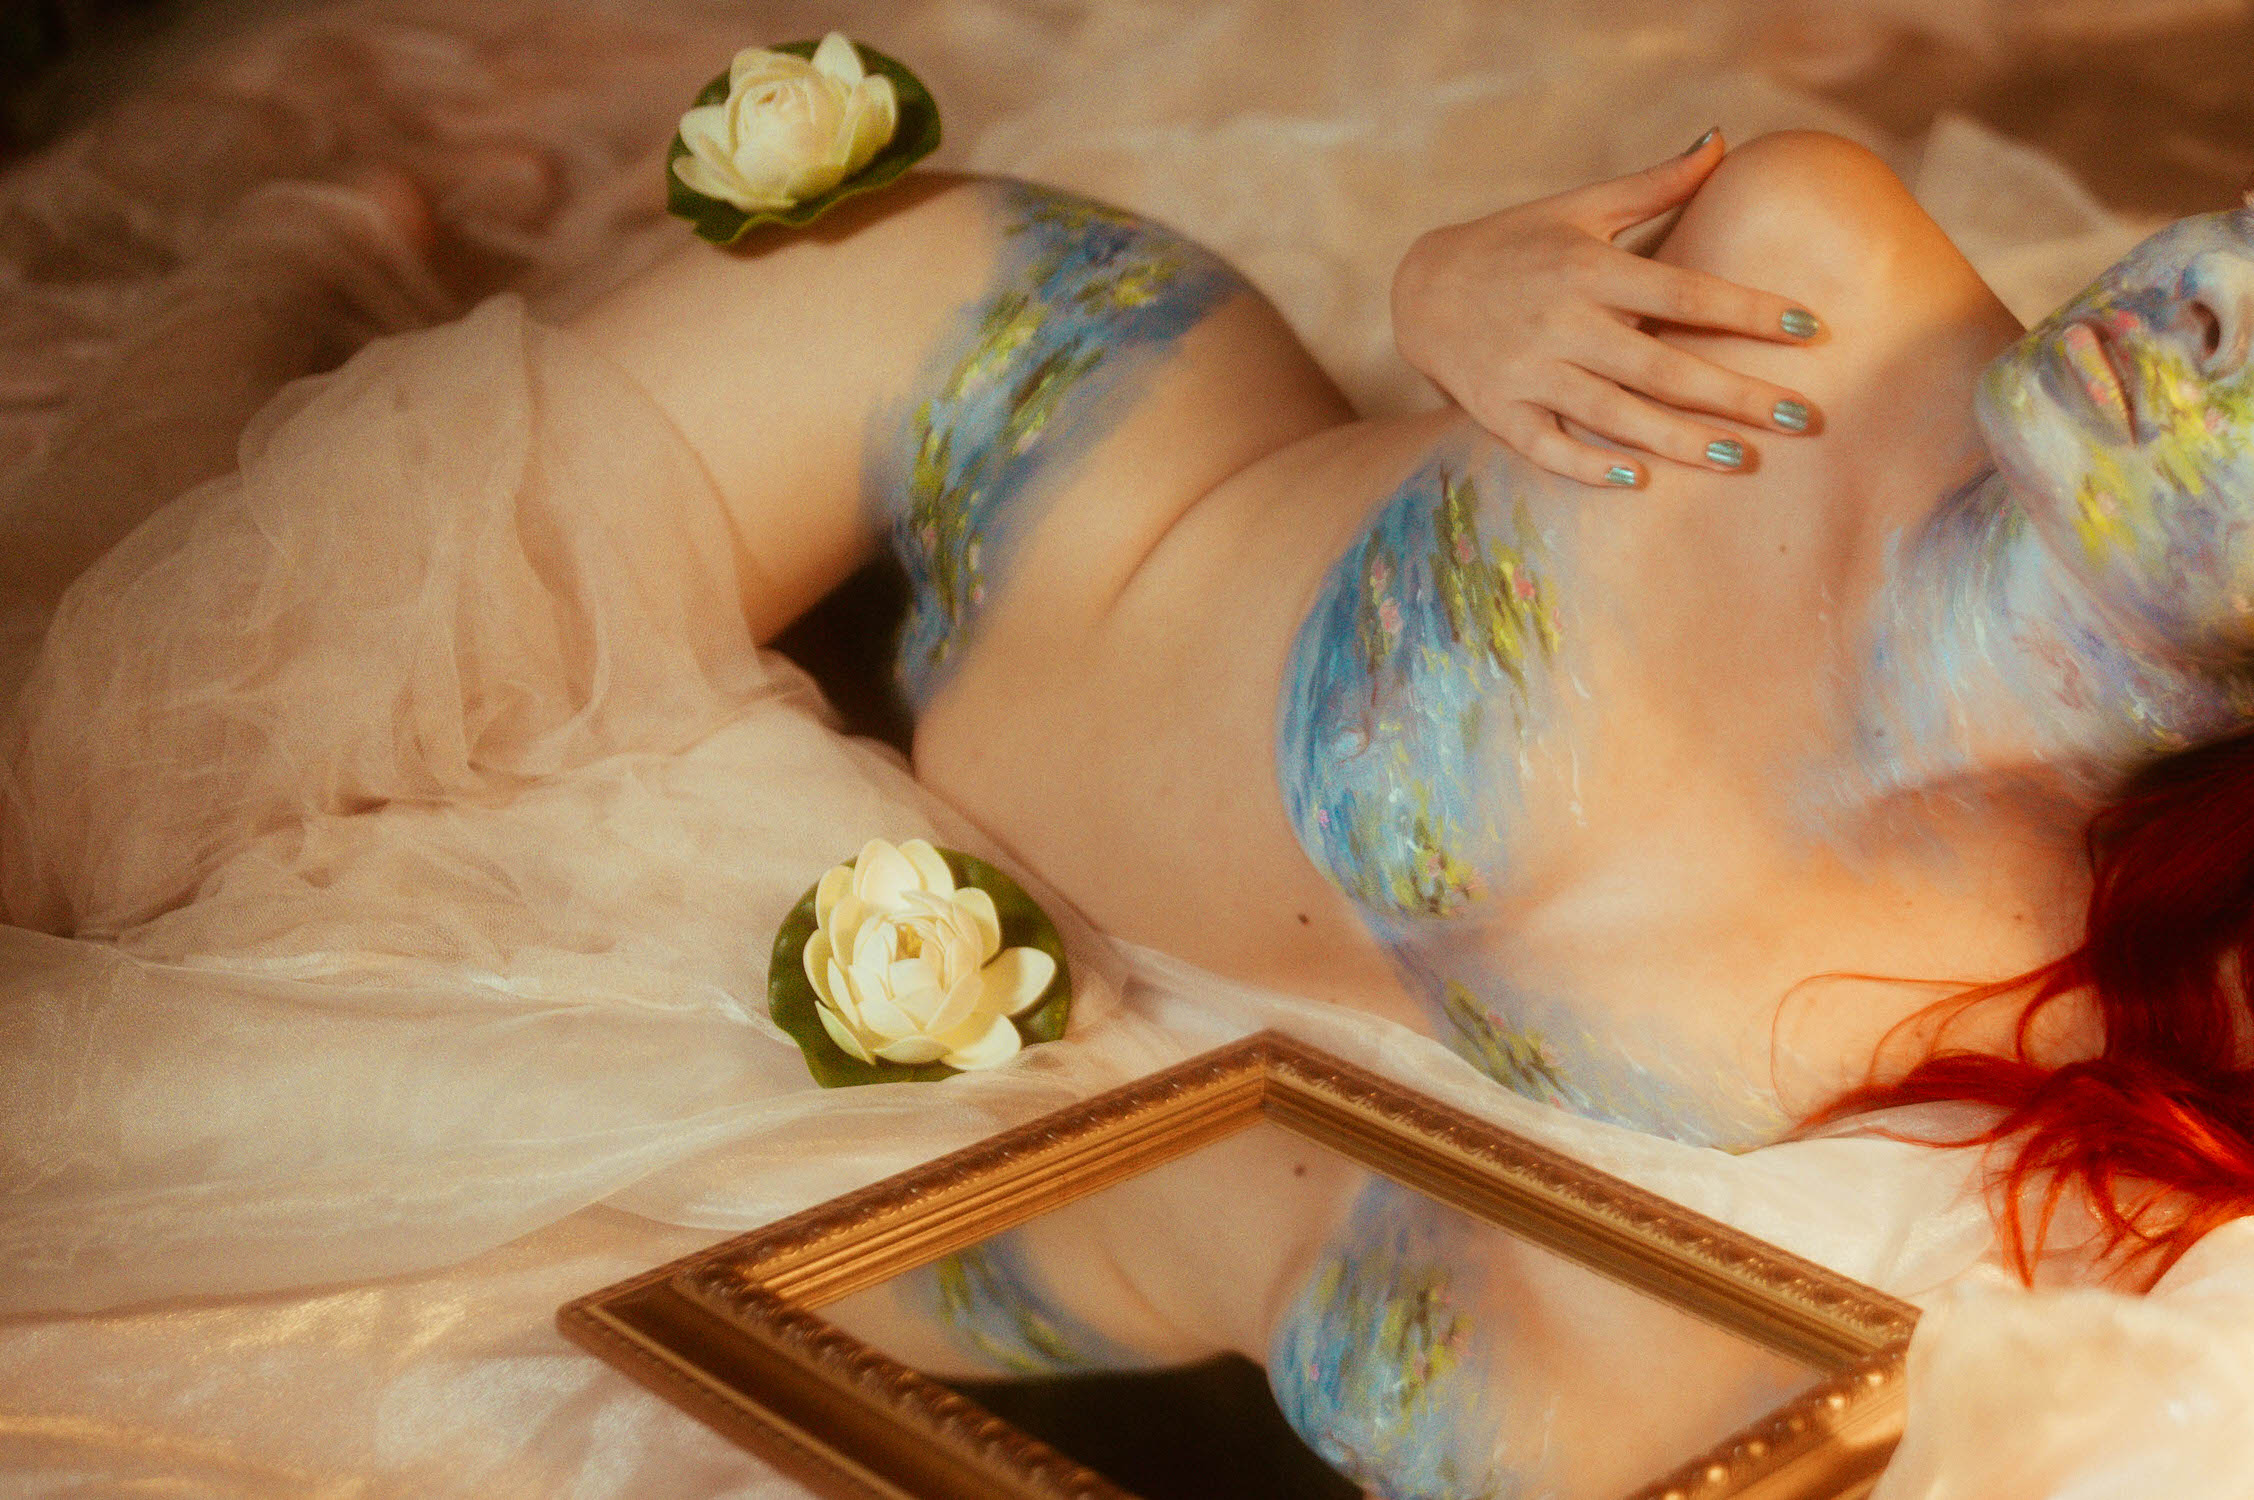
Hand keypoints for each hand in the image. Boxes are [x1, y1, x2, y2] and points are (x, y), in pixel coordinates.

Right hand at [1391, 129, 1823, 487]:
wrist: (1421, 288)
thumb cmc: (1516, 244)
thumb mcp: (1580, 208)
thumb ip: (1654, 184)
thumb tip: (1721, 141)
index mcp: (1588, 268)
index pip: (1684, 292)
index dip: (1748, 311)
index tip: (1809, 327)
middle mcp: (1560, 321)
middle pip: (1661, 365)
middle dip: (1735, 393)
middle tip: (1801, 417)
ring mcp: (1528, 371)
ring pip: (1613, 414)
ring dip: (1679, 440)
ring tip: (1738, 458)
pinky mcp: (1499, 411)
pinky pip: (1548, 447)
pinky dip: (1590, 466)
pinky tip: (1641, 480)